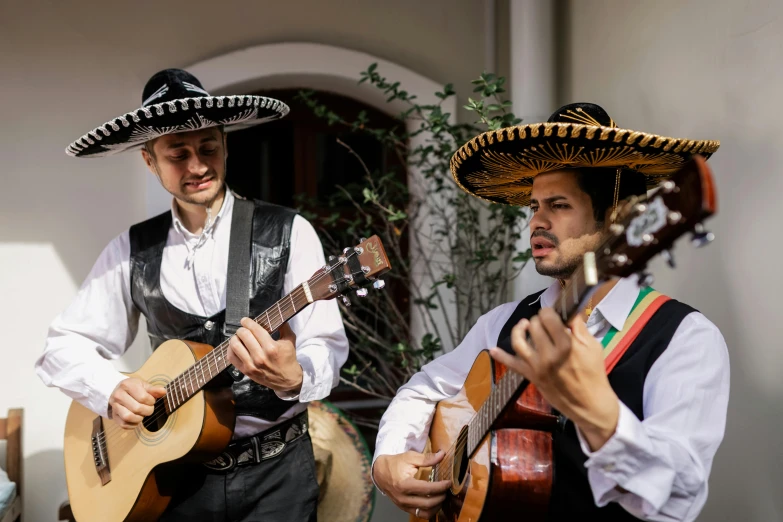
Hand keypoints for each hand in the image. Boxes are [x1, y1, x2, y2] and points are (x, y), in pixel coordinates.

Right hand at [108, 377, 165, 428]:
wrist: (118, 391)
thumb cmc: (133, 388)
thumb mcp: (143, 385)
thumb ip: (154, 389)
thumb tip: (163, 391)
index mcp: (127, 385)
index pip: (143, 398)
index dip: (151, 401)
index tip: (152, 400)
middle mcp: (118, 396)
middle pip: (136, 408)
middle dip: (148, 410)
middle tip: (149, 408)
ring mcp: (114, 407)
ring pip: (128, 417)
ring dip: (140, 418)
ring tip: (143, 414)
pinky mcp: (114, 416)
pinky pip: (124, 425)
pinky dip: (133, 424)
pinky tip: (137, 419)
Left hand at [227, 317, 302, 393]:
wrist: (287, 380)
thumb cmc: (288, 359)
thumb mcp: (290, 341)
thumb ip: (284, 327)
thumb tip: (278, 314)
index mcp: (271, 347)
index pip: (255, 329)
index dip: (247, 322)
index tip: (245, 320)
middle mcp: (260, 356)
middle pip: (244, 335)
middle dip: (242, 329)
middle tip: (243, 329)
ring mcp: (252, 365)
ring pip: (235, 345)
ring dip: (235, 338)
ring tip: (238, 337)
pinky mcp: (246, 371)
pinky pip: (231, 357)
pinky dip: (230, 349)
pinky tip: (235, 346)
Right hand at [373, 450, 451, 519]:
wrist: (380, 472)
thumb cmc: (395, 463)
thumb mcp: (410, 457)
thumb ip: (426, 458)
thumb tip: (442, 455)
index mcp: (404, 484)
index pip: (427, 489)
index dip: (441, 487)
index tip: (449, 483)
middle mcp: (403, 498)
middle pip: (428, 503)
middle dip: (441, 497)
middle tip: (447, 490)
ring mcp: (403, 505)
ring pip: (425, 512)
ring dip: (437, 506)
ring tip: (442, 497)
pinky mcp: (404, 508)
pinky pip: (420, 514)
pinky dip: (429, 510)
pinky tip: (435, 502)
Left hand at [489, 308, 619, 450]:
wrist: (590, 403)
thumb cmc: (594, 373)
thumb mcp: (592, 347)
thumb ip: (579, 328)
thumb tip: (569, 311)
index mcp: (566, 345)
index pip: (548, 317)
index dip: (549, 312)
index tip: (552, 314)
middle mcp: (548, 354)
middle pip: (534, 326)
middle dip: (538, 320)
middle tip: (544, 322)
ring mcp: (537, 366)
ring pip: (519, 341)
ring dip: (519, 329)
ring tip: (524, 325)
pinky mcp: (531, 376)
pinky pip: (512, 365)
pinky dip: (501, 357)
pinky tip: (492, 350)